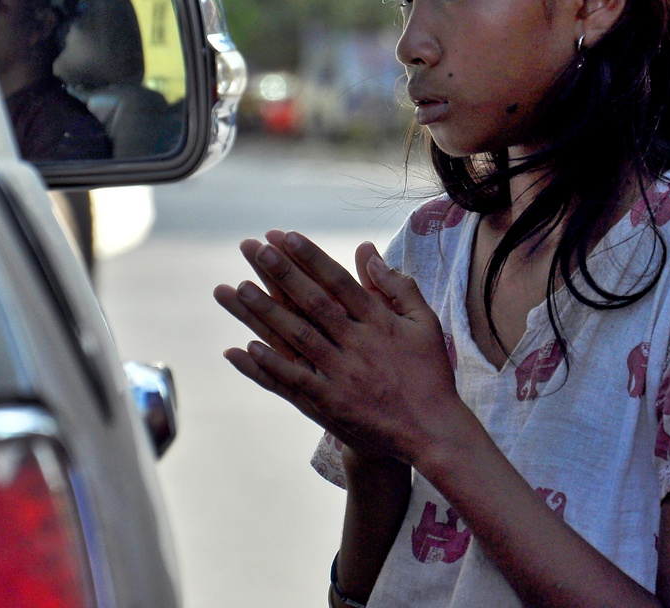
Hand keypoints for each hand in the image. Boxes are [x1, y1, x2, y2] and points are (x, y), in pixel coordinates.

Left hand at [213, 231, 470, 466]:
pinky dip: (269, 365)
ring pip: (297, 338)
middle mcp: (358, 345)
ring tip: (238, 289)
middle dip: (281, 274)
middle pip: (312, 303)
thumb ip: (397, 285)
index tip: (285, 236)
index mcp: (380, 322)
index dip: (310, 258)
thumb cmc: (430, 373)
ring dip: (265, 313)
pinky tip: (244, 347)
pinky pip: (294, 381)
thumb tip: (366, 251)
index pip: (338, 282)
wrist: (432, 433)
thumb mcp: (424, 323)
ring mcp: (342, 376)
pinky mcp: (330, 405)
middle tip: (253, 249)